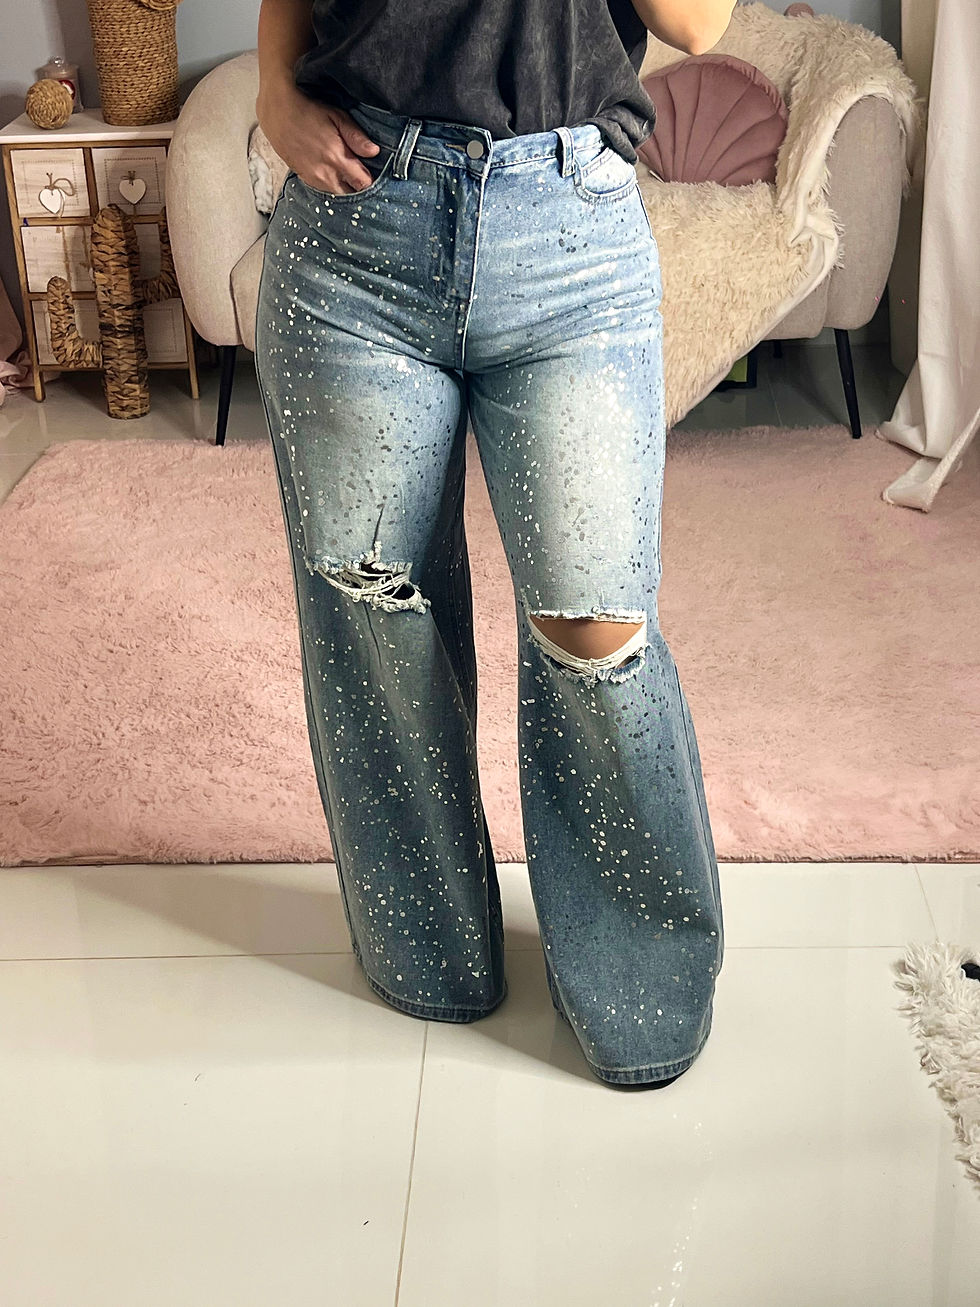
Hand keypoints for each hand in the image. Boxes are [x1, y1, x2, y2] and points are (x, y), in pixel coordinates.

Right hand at [256, 83, 380, 194]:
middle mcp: (326, 174)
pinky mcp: (304, 177)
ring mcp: (313, 178)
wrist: (277, 113)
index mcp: (337, 159)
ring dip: (344, 187)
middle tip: (359, 173)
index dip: (370, 179)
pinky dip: (331, 185)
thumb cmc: (308, 111)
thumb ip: (356, 136)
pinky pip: (323, 189)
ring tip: (346, 173)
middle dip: (358, 187)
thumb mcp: (336, 116)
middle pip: (351, 194)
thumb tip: (374, 152)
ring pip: (337, 194)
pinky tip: (331, 172)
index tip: (370, 171)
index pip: (363, 183)